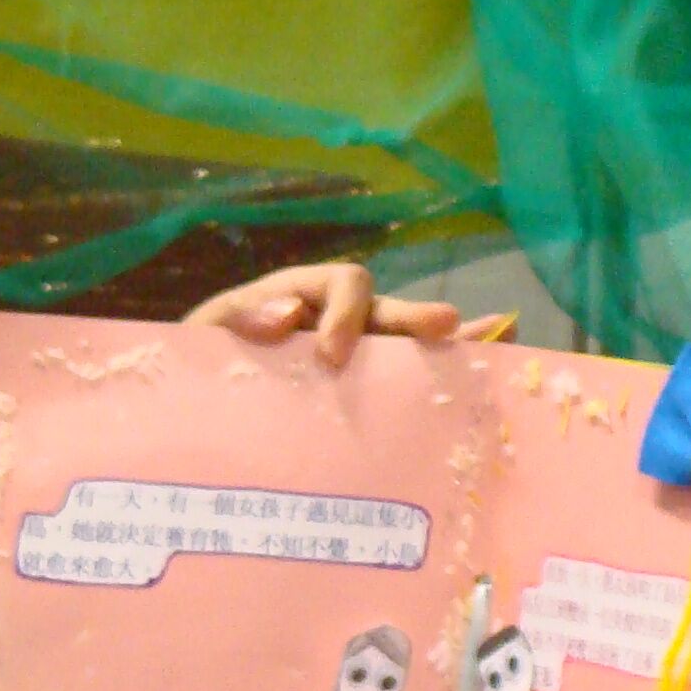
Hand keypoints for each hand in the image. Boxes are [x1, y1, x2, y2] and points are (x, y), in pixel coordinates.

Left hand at [184, 263, 502, 367]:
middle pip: (386, 307)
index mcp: (300, 296)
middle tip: (443, 326)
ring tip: (492, 335)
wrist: (195, 406)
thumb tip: (286, 311)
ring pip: (406, 340)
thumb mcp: (206, 336)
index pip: (338, 284)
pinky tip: (494, 355)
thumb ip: (235, 320)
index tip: (332, 356)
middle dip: (413, 317)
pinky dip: (451, 363)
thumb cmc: (202, 358)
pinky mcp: (365, 390)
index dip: (344, 313)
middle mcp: (338, 320)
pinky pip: (411, 373)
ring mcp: (358, 355)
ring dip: (448, 339)